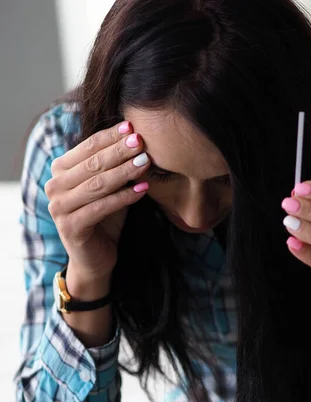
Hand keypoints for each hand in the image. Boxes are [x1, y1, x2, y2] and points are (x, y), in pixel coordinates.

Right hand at [45, 121, 149, 281]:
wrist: (96, 256)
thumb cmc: (105, 216)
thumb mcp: (111, 186)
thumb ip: (117, 165)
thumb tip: (138, 138)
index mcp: (60, 170)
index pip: (88, 147)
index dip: (111, 136)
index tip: (133, 127)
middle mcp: (54, 186)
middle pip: (93, 164)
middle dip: (119, 151)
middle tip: (141, 141)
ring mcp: (59, 207)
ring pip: (97, 184)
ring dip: (124, 171)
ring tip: (146, 162)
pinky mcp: (70, 227)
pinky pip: (101, 207)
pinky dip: (124, 197)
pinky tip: (143, 189)